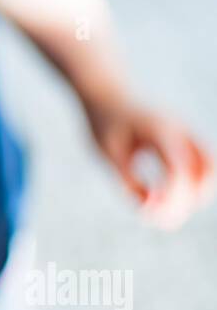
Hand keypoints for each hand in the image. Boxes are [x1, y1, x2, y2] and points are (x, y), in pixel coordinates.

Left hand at [85, 96, 213, 228]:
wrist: (107, 93)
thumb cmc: (105, 122)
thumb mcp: (108, 154)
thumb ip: (128, 182)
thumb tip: (149, 211)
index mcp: (160, 131)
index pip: (181, 169)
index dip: (172, 197)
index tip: (147, 211)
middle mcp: (180, 132)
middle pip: (207, 171)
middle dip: (189, 200)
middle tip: (160, 216)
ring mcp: (186, 135)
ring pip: (210, 170)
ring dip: (195, 195)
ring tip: (164, 209)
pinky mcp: (184, 142)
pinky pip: (201, 167)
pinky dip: (191, 187)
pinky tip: (165, 196)